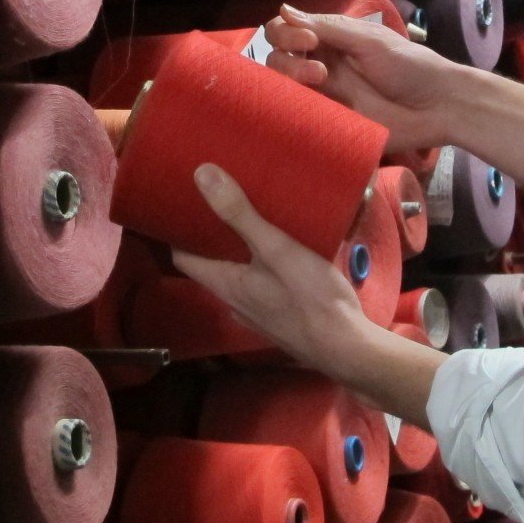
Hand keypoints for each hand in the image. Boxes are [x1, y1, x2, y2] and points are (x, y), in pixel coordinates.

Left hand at [172, 163, 372, 375]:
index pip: (183, 257)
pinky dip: (260, 265)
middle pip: (210, 264)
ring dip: (237, 250)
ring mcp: (258, 313)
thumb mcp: (276, 248)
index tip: (181, 202)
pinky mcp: (280, 317)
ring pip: (236, 275)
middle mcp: (234, 301)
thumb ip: (239, 214)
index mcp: (225, 284)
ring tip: (249, 216)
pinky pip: (261, 285)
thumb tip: (201, 175)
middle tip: (218, 199)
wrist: (347, 347)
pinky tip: (280, 250)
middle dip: (210, 235)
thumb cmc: (310, 298)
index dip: (176, 230)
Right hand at [264, 5, 455, 152]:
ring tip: (319, 81)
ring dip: (290, 78)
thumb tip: (283, 10)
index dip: (286, 33)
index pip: (287, 30)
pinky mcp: (329, 121)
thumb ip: (327, 28)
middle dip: (286, 56)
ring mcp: (323, 95)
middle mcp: (321, 64)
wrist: (439, 107)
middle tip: (318, 67)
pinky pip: (297, 115)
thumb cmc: (410, 66)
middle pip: (278, 57)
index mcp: (330, 39)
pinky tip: (307, 106)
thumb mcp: (369, 41)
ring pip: (282, 85)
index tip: (308, 40)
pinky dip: (292, 108)